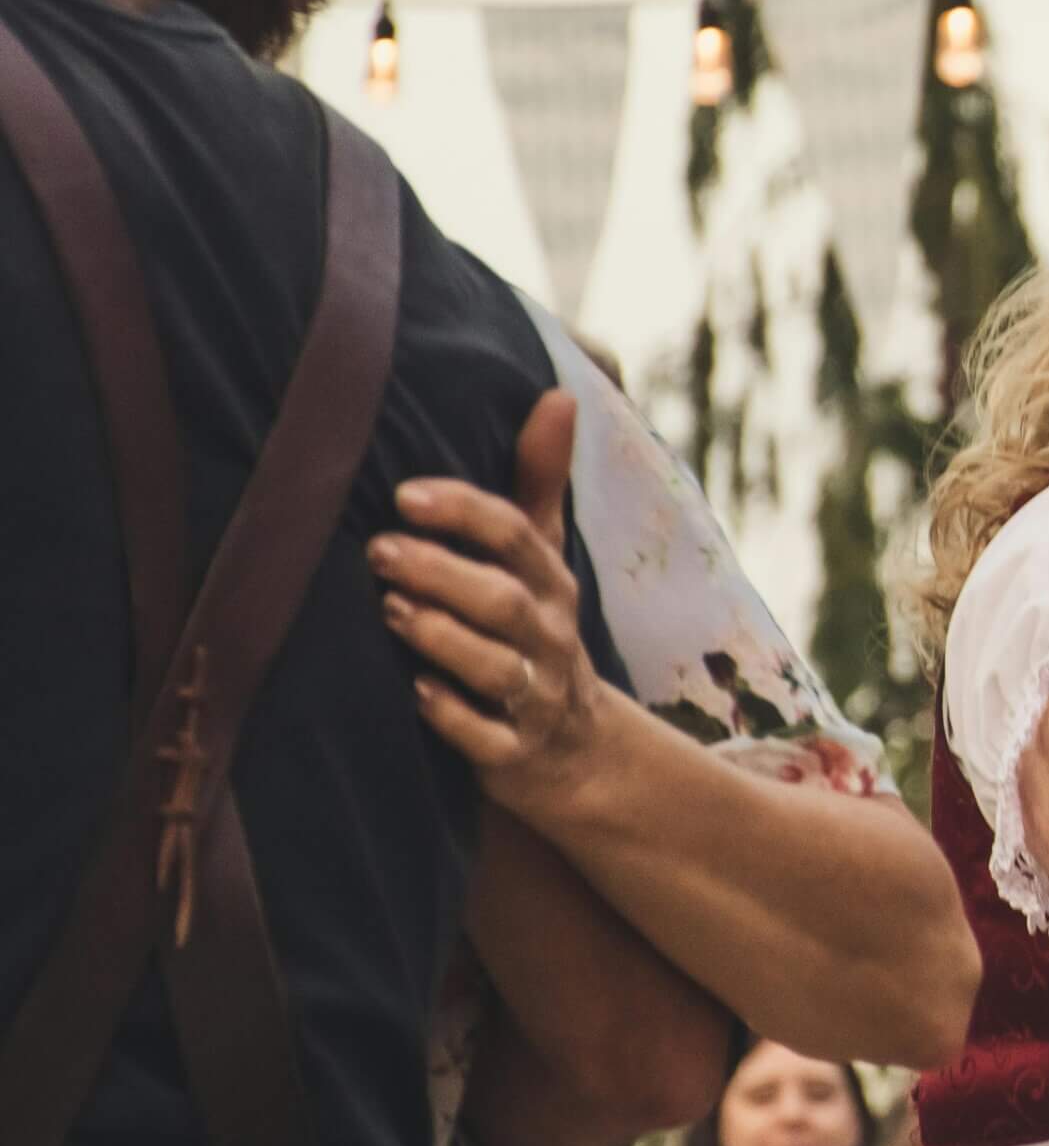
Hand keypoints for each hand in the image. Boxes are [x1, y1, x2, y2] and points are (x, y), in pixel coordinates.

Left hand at [371, 390, 602, 815]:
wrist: (574, 747)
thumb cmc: (535, 629)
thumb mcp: (543, 557)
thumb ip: (538, 480)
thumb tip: (558, 393)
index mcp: (551, 581)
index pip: (517, 536)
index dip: (464, 513)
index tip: (403, 495)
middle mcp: (550, 635)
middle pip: (504, 601)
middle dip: (444, 573)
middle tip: (378, 551)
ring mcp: (536, 696)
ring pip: (497, 667)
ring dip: (444, 639)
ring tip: (390, 611)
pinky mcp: (515, 752)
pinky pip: (488, 737)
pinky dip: (454, 717)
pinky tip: (415, 694)